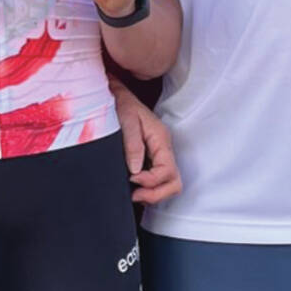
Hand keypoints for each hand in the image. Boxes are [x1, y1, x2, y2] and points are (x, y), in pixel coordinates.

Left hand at [113, 81, 181, 203]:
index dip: (151, 181)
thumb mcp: (126, 118)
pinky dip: (149, 190)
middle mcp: (164, 149)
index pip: (168, 171)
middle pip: (174, 183)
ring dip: (153, 194)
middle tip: (135, 195)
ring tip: (133, 193)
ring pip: (168, 185)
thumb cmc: (121, 103)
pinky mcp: (151, 159)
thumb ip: (133, 144)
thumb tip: (135, 170)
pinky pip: (158, 182)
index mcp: (161, 139)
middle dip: (156, 194)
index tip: (132, 178)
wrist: (116, 95)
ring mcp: (159, 155)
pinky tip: (133, 188)